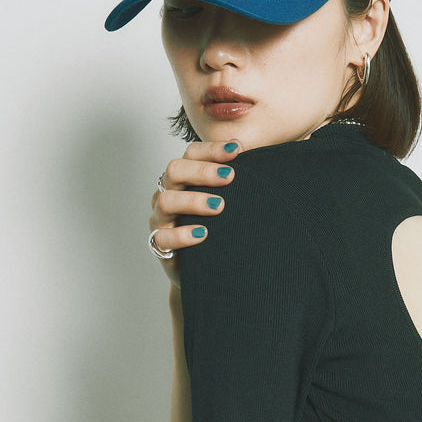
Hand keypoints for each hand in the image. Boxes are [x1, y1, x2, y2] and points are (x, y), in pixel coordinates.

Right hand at [149, 139, 238, 289]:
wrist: (204, 272)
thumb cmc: (217, 231)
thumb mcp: (226, 206)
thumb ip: (236, 184)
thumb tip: (262, 160)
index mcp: (184, 180)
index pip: (191, 154)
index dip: (212, 149)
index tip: (237, 150)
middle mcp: (168, 194)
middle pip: (175, 170)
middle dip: (203, 171)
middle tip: (229, 177)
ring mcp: (161, 219)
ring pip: (167, 200)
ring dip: (194, 200)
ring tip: (219, 206)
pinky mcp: (159, 246)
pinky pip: (162, 238)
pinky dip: (182, 235)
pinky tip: (202, 234)